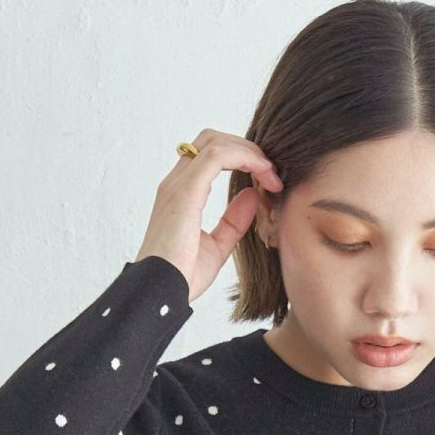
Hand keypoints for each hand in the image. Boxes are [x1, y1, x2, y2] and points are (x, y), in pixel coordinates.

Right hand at [134, 129, 284, 302]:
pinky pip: (217, 156)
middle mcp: (176, 183)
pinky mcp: (185, 192)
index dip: (242, 160)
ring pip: (216, 142)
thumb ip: (233, 221)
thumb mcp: (217, 246)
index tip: (268, 181)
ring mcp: (178, 185)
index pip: (210, 157)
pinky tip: (264, 176)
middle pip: (212, 140)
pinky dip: (245, 158)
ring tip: (272, 175)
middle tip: (273, 173)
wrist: (161, 294)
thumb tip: (252, 196)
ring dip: (250, 153)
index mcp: (181, 195)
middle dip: (247, 149)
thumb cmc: (181, 278)